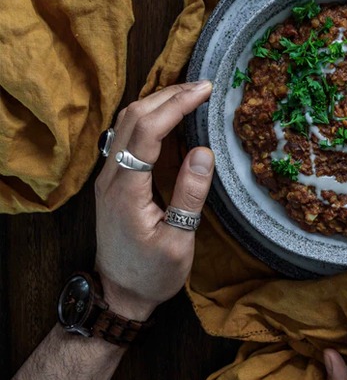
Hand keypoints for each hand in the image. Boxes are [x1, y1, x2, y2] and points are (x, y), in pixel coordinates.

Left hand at [94, 81, 214, 320]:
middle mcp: (111, 177)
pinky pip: (128, 136)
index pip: (147, 131)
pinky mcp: (114, 180)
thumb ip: (189, 196)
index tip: (204, 90)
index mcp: (126, 191)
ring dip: (157, 101)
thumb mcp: (178, 242)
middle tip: (203, 86)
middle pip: (133, 118)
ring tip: (190, 94)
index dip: (176, 105)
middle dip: (168, 94)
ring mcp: (108, 177)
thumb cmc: (151, 274)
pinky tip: (171, 116)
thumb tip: (203, 152)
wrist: (119, 293)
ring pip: (126, 122)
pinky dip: (151, 116)